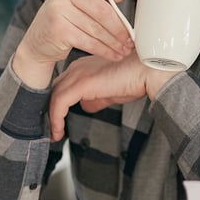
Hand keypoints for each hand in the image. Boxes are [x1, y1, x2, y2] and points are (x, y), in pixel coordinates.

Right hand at [12, 0, 138, 88]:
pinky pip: (89, 41)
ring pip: (98, 28)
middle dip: (121, 29)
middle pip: (104, 10)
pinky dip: (105, 50)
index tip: (124, 4)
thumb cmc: (72, 14)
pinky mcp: (57, 28)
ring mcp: (58, 7)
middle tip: (132, 40)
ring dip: (115, 43)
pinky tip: (114, 55)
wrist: (40, 39)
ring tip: (125, 50)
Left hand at [47, 53, 173, 140]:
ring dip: (52, 118)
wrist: (149, 71)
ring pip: (54, 97)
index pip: (64, 85)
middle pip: (55, 90)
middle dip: (51, 110)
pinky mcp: (81, 84)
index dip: (58, 104)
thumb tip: (87, 106)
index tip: (57, 120)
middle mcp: (78, 67)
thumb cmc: (138, 78)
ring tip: (54, 134)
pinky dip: (56, 120)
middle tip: (51, 129)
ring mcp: (78, 74)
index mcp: (85, 66)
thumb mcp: (112, 91)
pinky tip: (58, 132)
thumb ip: (98, 98)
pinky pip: (59, 104)